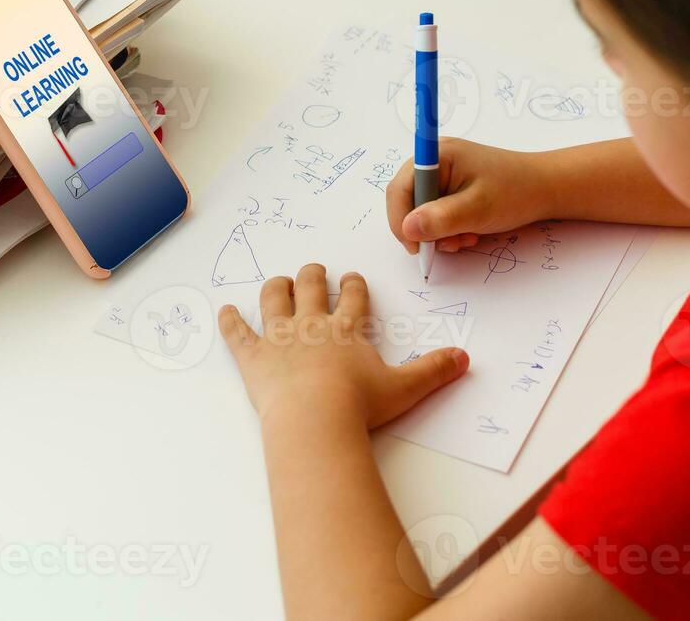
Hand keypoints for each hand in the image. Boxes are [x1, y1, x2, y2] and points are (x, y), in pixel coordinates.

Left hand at [218, 264, 468, 427]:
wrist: (315, 420)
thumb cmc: (359, 406)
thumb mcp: (405, 388)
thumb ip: (434, 371)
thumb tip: (465, 359)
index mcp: (347, 330)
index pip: (352, 299)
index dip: (353, 286)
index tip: (352, 277)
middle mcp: (312, 326)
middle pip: (310, 289)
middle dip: (312, 276)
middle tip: (313, 269)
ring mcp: (279, 339)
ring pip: (274, 302)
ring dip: (276, 288)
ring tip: (278, 281)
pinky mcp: (253, 358)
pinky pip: (237, 335)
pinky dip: (229, 322)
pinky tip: (224, 311)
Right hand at [386, 138, 552, 254]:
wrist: (547, 188)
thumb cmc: (516, 192)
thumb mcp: (478, 209)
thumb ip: (441, 219)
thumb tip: (408, 228)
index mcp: (438, 155)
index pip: (399, 188)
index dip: (400, 219)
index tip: (415, 247)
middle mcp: (436, 161)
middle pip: (408, 201)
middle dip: (425, 229)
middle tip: (448, 245)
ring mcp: (444, 174)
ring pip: (422, 211)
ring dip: (439, 232)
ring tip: (465, 238)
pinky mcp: (452, 187)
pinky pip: (436, 212)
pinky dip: (448, 228)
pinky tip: (468, 232)